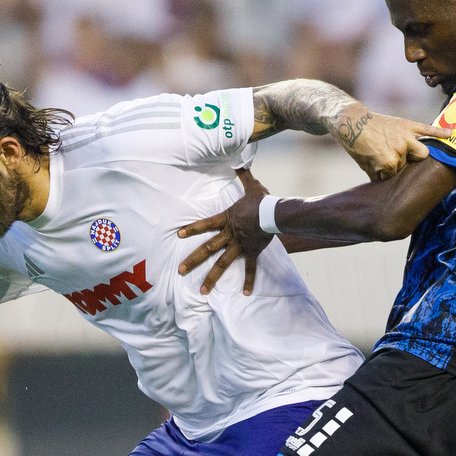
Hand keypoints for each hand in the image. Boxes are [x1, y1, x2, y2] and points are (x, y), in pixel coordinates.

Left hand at [177, 167, 272, 295]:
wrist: (275, 213)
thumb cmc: (262, 200)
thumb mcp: (251, 185)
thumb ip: (243, 175)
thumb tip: (239, 161)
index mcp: (226, 220)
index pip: (205, 224)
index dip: (192, 228)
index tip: (179, 234)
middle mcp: (230, 235)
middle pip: (208, 249)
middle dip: (193, 260)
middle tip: (180, 270)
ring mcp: (240, 246)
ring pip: (222, 263)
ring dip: (211, 278)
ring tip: (202, 291)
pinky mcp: (252, 252)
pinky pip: (249, 269)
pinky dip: (248, 281)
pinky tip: (244, 294)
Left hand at [335, 105, 448, 180]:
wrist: (353, 122)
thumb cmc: (357, 145)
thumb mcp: (366, 165)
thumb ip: (380, 175)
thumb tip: (388, 186)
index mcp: (388, 161)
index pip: (394, 175)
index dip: (385, 173)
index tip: (378, 168)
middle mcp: (400, 149)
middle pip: (409, 164)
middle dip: (400, 164)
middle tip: (389, 158)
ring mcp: (406, 136)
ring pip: (422, 152)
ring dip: (414, 154)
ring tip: (408, 154)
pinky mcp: (408, 125)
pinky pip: (428, 129)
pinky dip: (439, 132)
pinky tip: (450, 134)